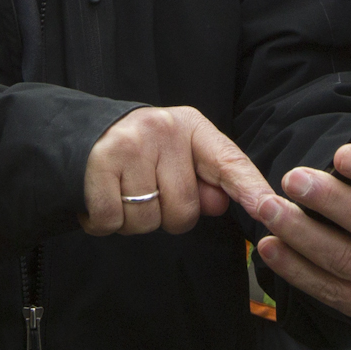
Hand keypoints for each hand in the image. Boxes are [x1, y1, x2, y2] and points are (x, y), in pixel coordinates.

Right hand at [82, 106, 273, 236]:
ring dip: (133, 221)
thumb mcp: (176, 155)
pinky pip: (112, 220)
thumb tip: (220, 202)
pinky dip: (104, 222)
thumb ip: (204, 180)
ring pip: (147, 220)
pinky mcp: (100, 163)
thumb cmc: (139, 151)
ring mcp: (131, 144)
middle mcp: (164, 130)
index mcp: (191, 127)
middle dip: (165, 217)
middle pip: (184, 209)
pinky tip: (102, 198)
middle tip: (146, 193)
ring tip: (122, 192)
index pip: (228, 161)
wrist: (81, 132)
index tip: (269, 206)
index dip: (250, 187)